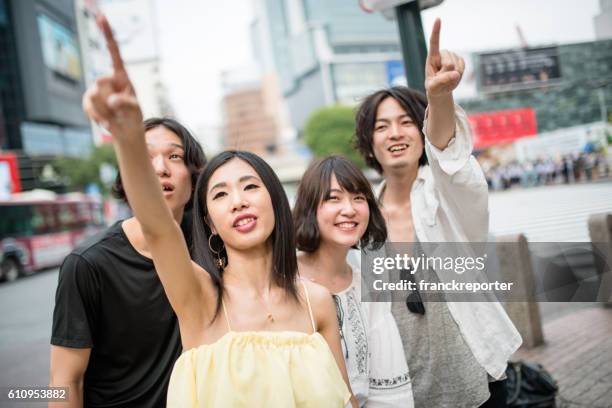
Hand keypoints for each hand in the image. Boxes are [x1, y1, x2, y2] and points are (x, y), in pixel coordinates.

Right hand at [82, 14, 142, 139]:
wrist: (126, 132)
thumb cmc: (134, 117)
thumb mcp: (136, 110)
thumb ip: (127, 103)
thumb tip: (113, 100)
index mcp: (122, 75)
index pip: (113, 52)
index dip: (107, 35)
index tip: (101, 17)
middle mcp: (107, 79)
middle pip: (101, 82)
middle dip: (110, 98)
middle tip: (119, 109)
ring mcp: (96, 90)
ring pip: (94, 97)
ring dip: (106, 110)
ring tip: (115, 116)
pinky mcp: (89, 102)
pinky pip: (89, 108)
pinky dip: (99, 117)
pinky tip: (108, 123)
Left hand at [424, 19, 464, 99]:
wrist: (441, 89)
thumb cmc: (434, 87)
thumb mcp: (433, 87)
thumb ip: (441, 81)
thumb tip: (456, 74)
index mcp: (432, 57)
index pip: (434, 42)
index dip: (436, 30)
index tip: (438, 19)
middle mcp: (443, 53)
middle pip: (449, 64)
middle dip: (447, 75)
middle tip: (441, 79)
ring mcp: (452, 56)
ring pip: (457, 68)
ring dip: (453, 77)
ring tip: (447, 79)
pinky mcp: (460, 60)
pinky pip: (463, 68)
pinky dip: (459, 76)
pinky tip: (454, 77)